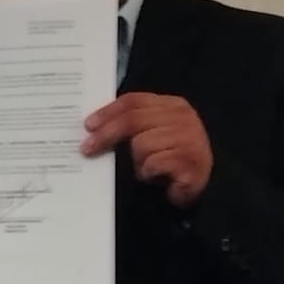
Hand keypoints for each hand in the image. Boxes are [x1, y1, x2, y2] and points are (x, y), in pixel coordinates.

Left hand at [82, 93, 212, 207]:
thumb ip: (132, 124)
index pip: (134, 101)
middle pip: (134, 119)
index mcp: (172, 105)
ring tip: (144, 168)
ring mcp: (190, 138)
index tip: (88, 125)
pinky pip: (153, 164)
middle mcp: (183, 117)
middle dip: (107, 134)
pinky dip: (148, 173)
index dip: (108, 112)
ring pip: (141, 144)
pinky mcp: (190, 161)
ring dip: (136, 161)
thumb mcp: (151, 134)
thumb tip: (94, 127)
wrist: (196, 183)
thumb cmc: (169, 158)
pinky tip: (154, 176)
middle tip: (87, 148)